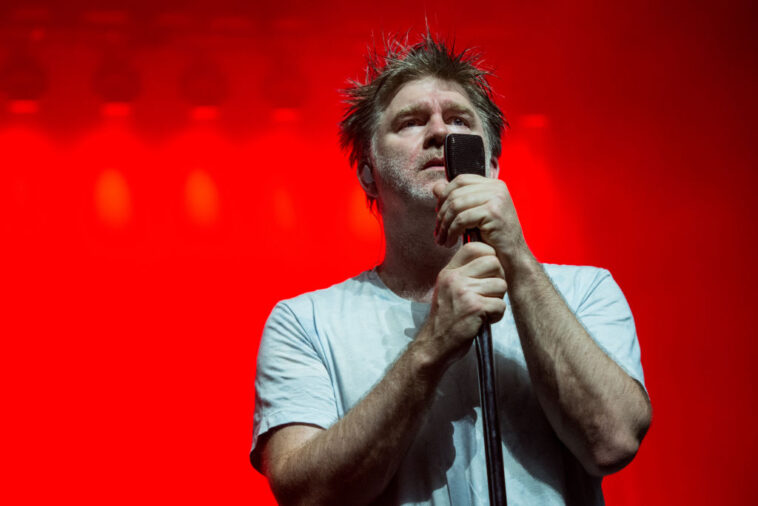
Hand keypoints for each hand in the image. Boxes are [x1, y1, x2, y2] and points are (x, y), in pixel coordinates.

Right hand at [417, 242, 506, 367]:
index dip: (489, 256)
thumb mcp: (448, 289)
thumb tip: (490, 258)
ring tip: (484, 309)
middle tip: (488, 294)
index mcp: (449, 271)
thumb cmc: (446, 319)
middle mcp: (455, 278)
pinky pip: (501, 305)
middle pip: (494, 262)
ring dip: (498, 300)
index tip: (487, 273)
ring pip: (501, 284)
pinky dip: (496, 316)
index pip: (475, 247)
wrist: (435, 344)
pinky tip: (483, 320)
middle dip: (498, 279)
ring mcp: (464, 292)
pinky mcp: (475, 308)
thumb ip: (464, 273)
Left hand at [433, 174, 527, 269]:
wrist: (513, 257)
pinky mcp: (493, 212)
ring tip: (442, 239)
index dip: (444, 195)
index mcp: (493, 185)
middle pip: (455, 193)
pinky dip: (451, 232)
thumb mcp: (473, 215)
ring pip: (455, 206)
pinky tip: (450, 242)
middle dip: (441, 214)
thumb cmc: (494, 238)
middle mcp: (496, 187)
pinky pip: (461, 219)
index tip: (439, 213)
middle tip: (437, 231)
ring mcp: (496, 198)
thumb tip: (436, 187)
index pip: (460, 180)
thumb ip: (457, 199)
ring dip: (444, 225)